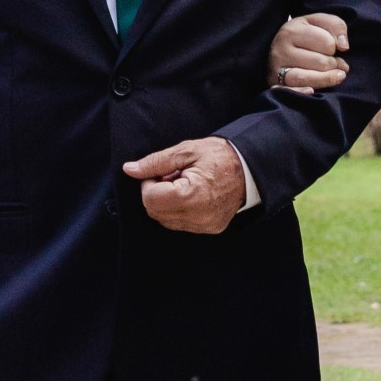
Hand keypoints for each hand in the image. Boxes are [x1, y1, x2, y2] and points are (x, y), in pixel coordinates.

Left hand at [124, 135, 246, 232]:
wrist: (250, 169)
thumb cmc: (219, 156)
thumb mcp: (185, 151)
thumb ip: (155, 162)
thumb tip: (130, 170)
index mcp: (191, 195)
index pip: (149, 199)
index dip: (149, 183)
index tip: (162, 172)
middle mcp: (198, 216)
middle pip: (155, 212)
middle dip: (157, 193)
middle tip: (173, 177)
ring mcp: (205, 226)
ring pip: (165, 220)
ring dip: (167, 203)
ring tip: (184, 185)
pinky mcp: (210, 229)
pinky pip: (181, 224)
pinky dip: (179, 210)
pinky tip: (192, 195)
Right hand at [270, 11, 348, 92]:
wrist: (278, 48)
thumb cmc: (304, 35)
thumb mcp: (319, 22)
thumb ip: (336, 26)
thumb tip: (344, 47)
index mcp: (291, 31)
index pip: (326, 43)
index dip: (335, 47)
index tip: (333, 49)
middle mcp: (280, 50)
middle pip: (320, 63)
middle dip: (334, 64)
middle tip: (338, 64)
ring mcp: (276, 69)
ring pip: (306, 78)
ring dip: (327, 79)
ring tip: (338, 76)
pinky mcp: (276, 86)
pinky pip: (290, 92)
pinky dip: (302, 92)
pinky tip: (312, 90)